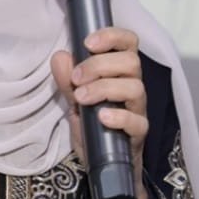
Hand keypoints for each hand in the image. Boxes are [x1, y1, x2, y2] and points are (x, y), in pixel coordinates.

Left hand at [51, 27, 148, 198]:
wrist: (101, 162)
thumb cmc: (92, 124)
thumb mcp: (73, 100)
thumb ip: (67, 79)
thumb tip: (60, 56)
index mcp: (120, 71)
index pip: (128, 42)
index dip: (112, 36)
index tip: (87, 43)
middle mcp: (133, 85)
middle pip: (131, 62)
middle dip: (99, 65)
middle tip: (76, 78)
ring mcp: (138, 109)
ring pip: (135, 87)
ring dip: (105, 88)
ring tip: (81, 98)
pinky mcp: (138, 133)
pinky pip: (137, 121)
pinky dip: (119, 117)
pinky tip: (101, 117)